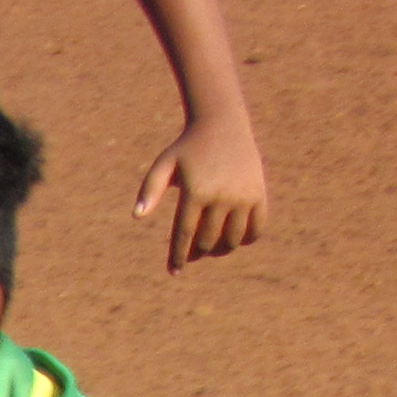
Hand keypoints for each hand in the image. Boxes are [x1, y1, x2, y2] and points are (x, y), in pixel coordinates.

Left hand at [135, 113, 265, 270]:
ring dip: (221, 250)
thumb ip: (150, 190)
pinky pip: (257, 228)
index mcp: (195, 192)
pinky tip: (236, 240)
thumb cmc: (188, 148)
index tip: (174, 271)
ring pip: (233, 239)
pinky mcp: (259, 194)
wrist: (222, 124)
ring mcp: (243, 196)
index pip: (184, 235)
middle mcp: (221, 196)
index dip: (178, 257)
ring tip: (212, 249)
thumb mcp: (165, 164)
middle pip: (208, 240)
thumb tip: (137, 216)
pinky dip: (247, 239)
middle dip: (198, 253)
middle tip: (193, 255)